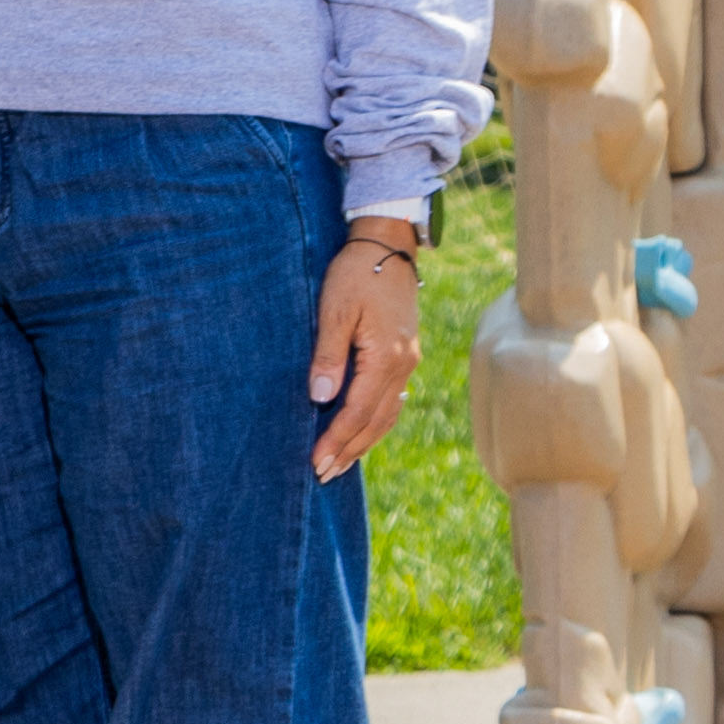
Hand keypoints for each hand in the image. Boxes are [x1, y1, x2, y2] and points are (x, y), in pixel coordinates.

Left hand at [307, 226, 428, 481]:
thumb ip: (328, 355)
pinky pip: (392, 399)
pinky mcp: (404, 355)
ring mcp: (408, 362)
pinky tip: (362, 431)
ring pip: (388, 414)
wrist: (388, 248)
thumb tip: (320, 398)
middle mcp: (403, 366)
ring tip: (340, 463)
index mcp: (387, 357)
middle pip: (376, 421)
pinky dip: (376, 421)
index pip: (358, 411)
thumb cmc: (355, 274)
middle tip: (324, 475)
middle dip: (350, 450)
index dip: (336, 439)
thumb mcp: (334, 310)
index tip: (315, 461)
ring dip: (364, 441)